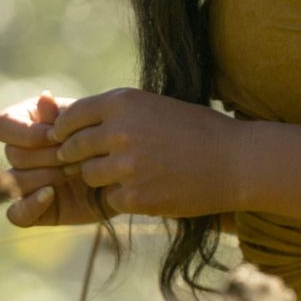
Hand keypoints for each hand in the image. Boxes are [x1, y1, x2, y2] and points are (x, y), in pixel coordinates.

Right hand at [0, 91, 107, 226]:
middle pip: (13, 154)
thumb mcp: (87, 122)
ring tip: (76, 171)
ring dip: (46, 176)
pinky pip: (15, 214)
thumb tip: (44, 97)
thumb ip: (63, 113)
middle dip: (48, 155)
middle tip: (78, 155)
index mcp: (26, 123)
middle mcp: (20, 152)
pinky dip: (29, 206)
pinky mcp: (34, 209)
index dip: (26, 133)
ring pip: (14, 181)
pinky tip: (50, 195)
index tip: (56, 136)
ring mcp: (25, 182)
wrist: (125, 173)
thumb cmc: (105, 140)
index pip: (3, 125)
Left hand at [49, 87, 240, 218]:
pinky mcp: (135, 196)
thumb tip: (74, 121)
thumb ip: (118, 113)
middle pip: (74, 148)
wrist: (236, 161)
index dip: (64, 129)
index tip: (65, 137)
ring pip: (90, 175)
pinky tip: (147, 189)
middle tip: (85, 161)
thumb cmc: (198, 130)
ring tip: (129, 173)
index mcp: (124, 102)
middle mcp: (120, 131)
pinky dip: (123, 197)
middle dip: (77, 156)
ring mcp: (126, 166)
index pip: (72, 116)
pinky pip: (111, 198)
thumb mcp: (155, 106)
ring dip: (102, 177)